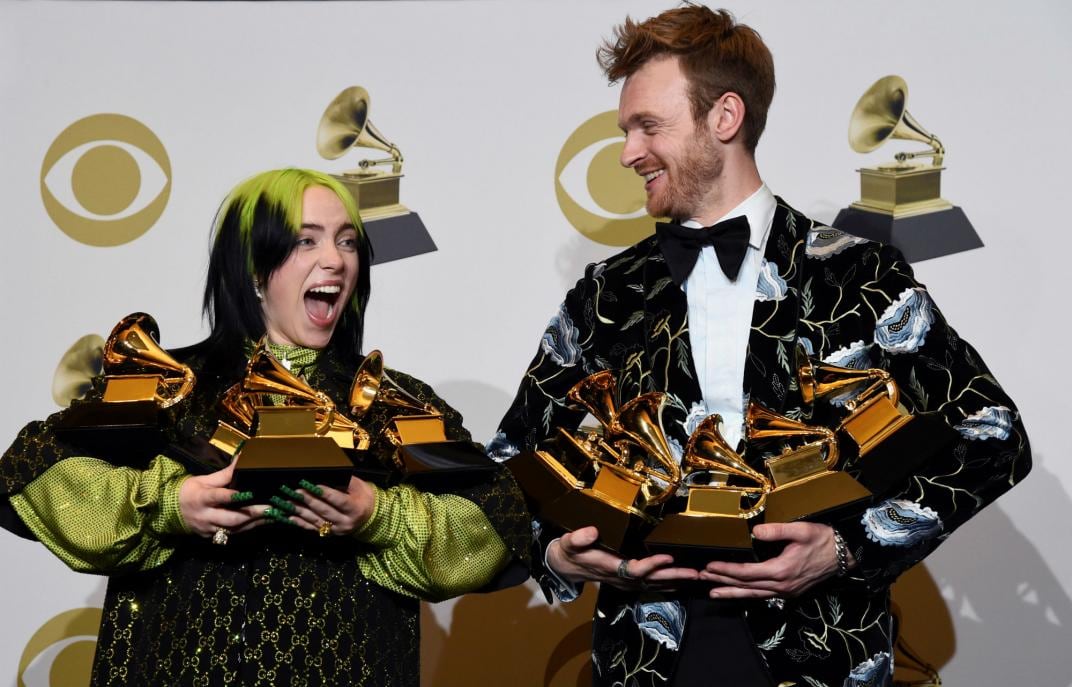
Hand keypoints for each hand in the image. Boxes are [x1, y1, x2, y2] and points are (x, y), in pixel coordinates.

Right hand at [178, 459, 262, 538]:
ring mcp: (209, 529)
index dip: (233, 496)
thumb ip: (225, 474)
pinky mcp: (212, 537)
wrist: (171, 512)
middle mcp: (205, 516)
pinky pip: (233, 534)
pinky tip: (263, 523)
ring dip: (255, 523)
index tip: (249, 493)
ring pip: (235, 529)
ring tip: (273, 515)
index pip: (218, 497)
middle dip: (252, 514)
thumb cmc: (190, 492)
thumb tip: (242, 459)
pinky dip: (249, 528)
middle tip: (270, 508)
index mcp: (201, 498)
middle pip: (230, 518)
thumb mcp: (204, 480)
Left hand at [269, 476, 375, 536]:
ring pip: (316, 520)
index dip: (324, 493)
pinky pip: (313, 528)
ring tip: (288, 502)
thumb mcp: (358, 486)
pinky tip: (290, 517)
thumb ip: (343, 481)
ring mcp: (337, 530)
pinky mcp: (330, 534)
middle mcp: (346, 522)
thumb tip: (324, 475)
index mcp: (355, 508)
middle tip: (295, 491)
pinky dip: (301, 523)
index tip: (312, 485)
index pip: (338, 500)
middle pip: (324, 510)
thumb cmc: (364, 496)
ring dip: (300, 511)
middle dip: (308, 500)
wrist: (372, 516)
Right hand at [546, 526, 698, 590]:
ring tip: (697, 576)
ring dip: (676, 580)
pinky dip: (668, 583)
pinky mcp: (629, 581)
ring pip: (654, 584)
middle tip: (696, 572)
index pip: (633, 569)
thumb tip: (592, 531)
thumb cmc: (569, 552)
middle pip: (651, 580)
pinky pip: (652, 584)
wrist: (566, 567)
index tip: (667, 557)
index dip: (651, 565)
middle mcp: (620, 578)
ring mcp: (625, 582)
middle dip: (674, 576)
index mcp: (608, 567)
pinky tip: (682, 581)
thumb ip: (578, 538)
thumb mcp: (568, 542)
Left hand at [699, 522, 849, 598]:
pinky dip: (747, 594)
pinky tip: (738, 593)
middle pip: (745, 586)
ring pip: (753, 594)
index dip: (726, 571)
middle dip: (722, 582)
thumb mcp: (801, 530)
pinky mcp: (789, 592)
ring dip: (732, 593)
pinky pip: (763, 595)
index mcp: (781, 570)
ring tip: (713, 593)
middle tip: (701, 578)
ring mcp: (785, 591)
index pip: (746, 573)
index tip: (709, 567)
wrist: (844, 555)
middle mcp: (781, 585)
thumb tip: (755, 531)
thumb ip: (777, 531)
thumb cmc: (822, 540)